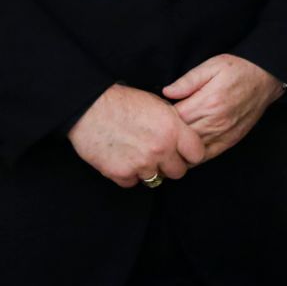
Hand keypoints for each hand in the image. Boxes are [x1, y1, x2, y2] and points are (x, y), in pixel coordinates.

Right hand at [68, 83, 205, 187]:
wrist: (89, 107)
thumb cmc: (124, 102)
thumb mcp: (159, 105)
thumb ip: (175, 124)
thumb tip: (185, 138)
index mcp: (173, 129)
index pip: (197, 154)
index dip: (190, 154)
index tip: (183, 153)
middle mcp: (160, 149)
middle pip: (178, 172)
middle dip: (170, 165)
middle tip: (159, 156)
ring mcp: (141, 163)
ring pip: (155, 179)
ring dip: (148, 170)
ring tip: (137, 154)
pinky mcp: (121, 173)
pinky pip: (132, 183)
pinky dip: (128, 175)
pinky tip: (122, 159)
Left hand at [163, 54, 285, 162]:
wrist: (267, 77)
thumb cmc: (239, 69)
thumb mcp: (212, 65)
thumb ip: (188, 80)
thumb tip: (166, 92)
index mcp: (207, 102)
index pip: (173, 119)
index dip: (160, 119)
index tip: (155, 116)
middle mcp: (215, 121)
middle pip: (180, 137)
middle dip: (166, 137)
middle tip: (155, 133)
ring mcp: (223, 133)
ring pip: (191, 150)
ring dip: (177, 149)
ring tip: (165, 146)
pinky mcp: (231, 140)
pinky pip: (207, 155)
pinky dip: (194, 157)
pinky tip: (184, 153)